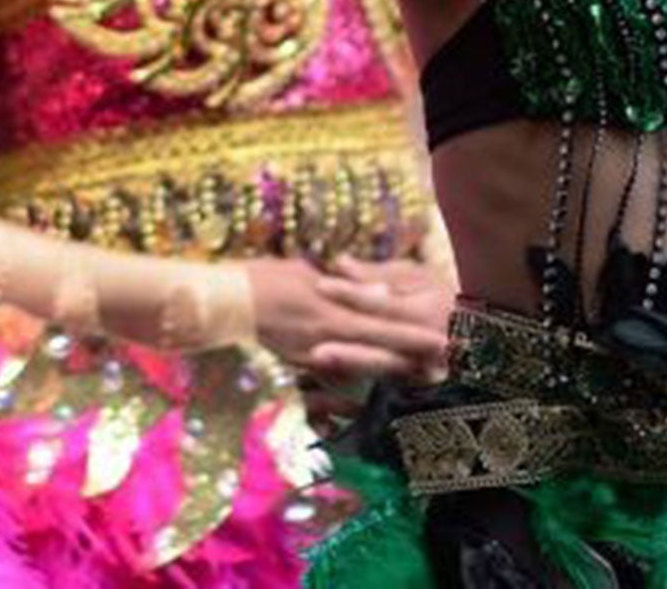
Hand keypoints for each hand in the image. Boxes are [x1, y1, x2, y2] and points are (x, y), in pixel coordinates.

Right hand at [244, 255, 450, 382]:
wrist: (222, 307)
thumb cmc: (263, 280)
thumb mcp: (305, 275)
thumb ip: (346, 288)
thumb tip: (381, 294)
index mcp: (332, 313)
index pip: (382, 325)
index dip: (414, 335)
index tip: (443, 341)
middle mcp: (327, 341)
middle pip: (378, 353)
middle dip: (412, 360)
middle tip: (444, 365)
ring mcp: (313, 358)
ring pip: (360, 368)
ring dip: (390, 371)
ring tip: (422, 376)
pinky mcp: (300, 368)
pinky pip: (334, 379)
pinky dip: (357, 382)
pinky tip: (374, 391)